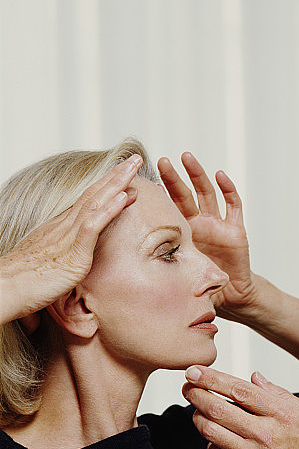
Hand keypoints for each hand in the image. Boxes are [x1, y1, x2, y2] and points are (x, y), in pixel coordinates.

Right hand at [0, 155, 141, 328]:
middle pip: (94, 194)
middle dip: (116, 175)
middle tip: (135, 158)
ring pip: (96, 202)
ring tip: (134, 166)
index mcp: (61, 228)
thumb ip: (64, 256)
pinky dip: (110, 209)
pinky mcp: (73, 253)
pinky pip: (93, 225)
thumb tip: (72, 258)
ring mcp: (69, 237)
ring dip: (117, 183)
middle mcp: (65, 227)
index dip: (107, 185)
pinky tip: (124, 197)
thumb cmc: (24, 282)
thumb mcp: (49, 263)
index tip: (123, 173)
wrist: (6, 290)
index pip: (88, 201)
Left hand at [157, 154, 255, 314]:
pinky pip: (233, 206)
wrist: (230, 296)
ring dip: (198, 174)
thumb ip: (155, 273)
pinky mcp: (235, 230)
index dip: (157, 193)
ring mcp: (217, 224)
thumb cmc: (200, 285)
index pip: (168, 207)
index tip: (143, 179)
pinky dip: (228, 189)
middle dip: (174, 177)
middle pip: (185, 194)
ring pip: (207, 192)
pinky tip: (220, 175)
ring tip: (187, 157)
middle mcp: (199, 223)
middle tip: (161, 161)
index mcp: (183, 232)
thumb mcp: (175, 277)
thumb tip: (120, 283)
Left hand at [182, 365, 298, 448]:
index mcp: (283, 415)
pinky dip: (211, 444)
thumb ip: (281, 396)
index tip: (195, 371)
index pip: (238, 390)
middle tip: (188, 386)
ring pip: (211, 432)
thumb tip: (256, 378)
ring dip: (199, 418)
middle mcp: (265, 435)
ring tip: (198, 411)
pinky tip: (216, 440)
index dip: (212, 378)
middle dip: (196, 394)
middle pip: (217, 409)